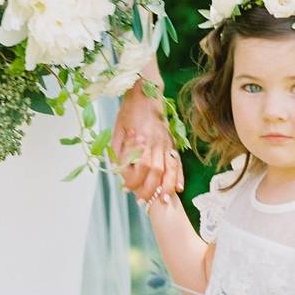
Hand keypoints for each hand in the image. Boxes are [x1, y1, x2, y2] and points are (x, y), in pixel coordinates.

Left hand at [112, 79, 183, 202]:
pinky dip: (179, 176)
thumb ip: (117, 149)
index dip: (133, 180)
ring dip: (166, 187)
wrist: (146, 93)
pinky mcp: (172, 142)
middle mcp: (155, 142)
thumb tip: (115, 169)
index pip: (139, 166)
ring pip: (169, 168)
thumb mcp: (117, 129)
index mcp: (140, 139)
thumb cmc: (129, 111)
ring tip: (162, 201)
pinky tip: (178, 188)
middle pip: (156, 171)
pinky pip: (178, 161)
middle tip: (141, 201)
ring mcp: (166, 142)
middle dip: (149, 189)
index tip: (125, 188)